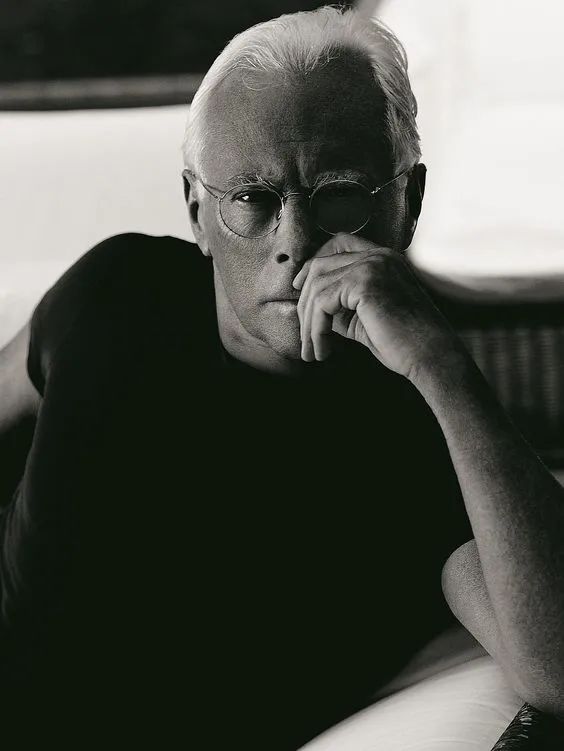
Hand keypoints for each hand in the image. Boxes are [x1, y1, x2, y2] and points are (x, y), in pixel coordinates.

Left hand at [292, 233, 460, 380]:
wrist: (430, 357)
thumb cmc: (403, 343)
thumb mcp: (364, 318)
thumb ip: (340, 306)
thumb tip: (310, 308)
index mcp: (383, 259)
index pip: (339, 243)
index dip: (313, 263)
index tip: (299, 288)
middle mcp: (378, 256)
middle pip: (320, 266)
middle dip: (305, 304)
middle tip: (306, 339)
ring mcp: (372, 266)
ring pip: (317, 287)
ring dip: (309, 324)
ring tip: (314, 351)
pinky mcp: (364, 283)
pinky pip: (322, 303)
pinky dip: (316, 330)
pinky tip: (324, 350)